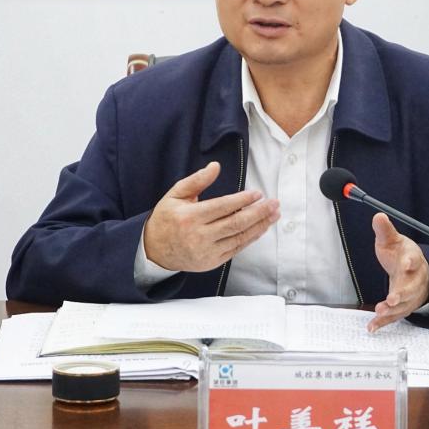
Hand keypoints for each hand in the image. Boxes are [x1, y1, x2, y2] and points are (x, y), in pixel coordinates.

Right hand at [143, 162, 279, 271]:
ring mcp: (206, 252)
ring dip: (260, 226)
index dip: (242, 200)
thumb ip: (197, 180)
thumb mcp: (176, 194)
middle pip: (235, 223)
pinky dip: (251, 238)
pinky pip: (236, 249)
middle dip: (258, 213)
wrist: (154, 250)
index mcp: (189, 217)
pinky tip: (261, 228)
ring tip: (274, 215)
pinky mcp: (211, 262)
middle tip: (274, 203)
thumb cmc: (167, 218)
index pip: (222, 207)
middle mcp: (198, 236)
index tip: (258, 193)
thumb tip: (215, 166)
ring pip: (239, 238)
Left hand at [368, 212, 428, 332]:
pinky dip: (384, 322)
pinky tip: (372, 326)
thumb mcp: (393, 240)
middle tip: (392, 298)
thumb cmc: (402, 254)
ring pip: (404, 304)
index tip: (406, 264)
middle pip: (411, 287)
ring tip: (380, 311)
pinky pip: (395, 316)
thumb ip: (385, 230)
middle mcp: (414, 278)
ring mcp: (410, 294)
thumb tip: (378, 216)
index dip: (411, 262)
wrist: (415, 271)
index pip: (414, 259)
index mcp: (413, 259)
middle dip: (402, 293)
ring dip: (393, 309)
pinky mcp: (403, 306)